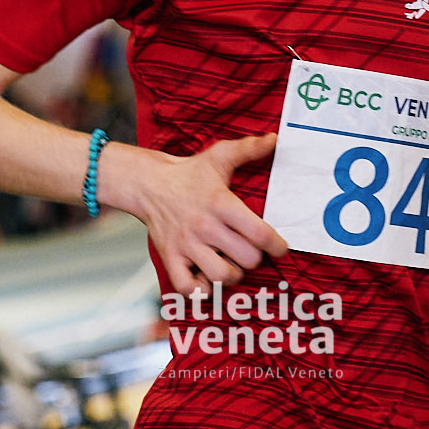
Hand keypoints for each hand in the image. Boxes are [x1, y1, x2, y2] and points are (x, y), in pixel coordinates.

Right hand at [109, 134, 287, 293]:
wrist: (148, 184)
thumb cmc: (189, 173)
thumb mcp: (219, 156)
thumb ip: (248, 149)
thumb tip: (274, 139)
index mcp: (221, 203)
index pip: (259, 233)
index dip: (277, 246)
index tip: (280, 248)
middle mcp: (205, 226)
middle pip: (247, 259)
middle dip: (255, 258)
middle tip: (250, 250)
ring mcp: (186, 244)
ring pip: (223, 276)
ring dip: (233, 274)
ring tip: (231, 263)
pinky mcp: (170, 257)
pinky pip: (189, 288)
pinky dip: (202, 289)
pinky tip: (207, 276)